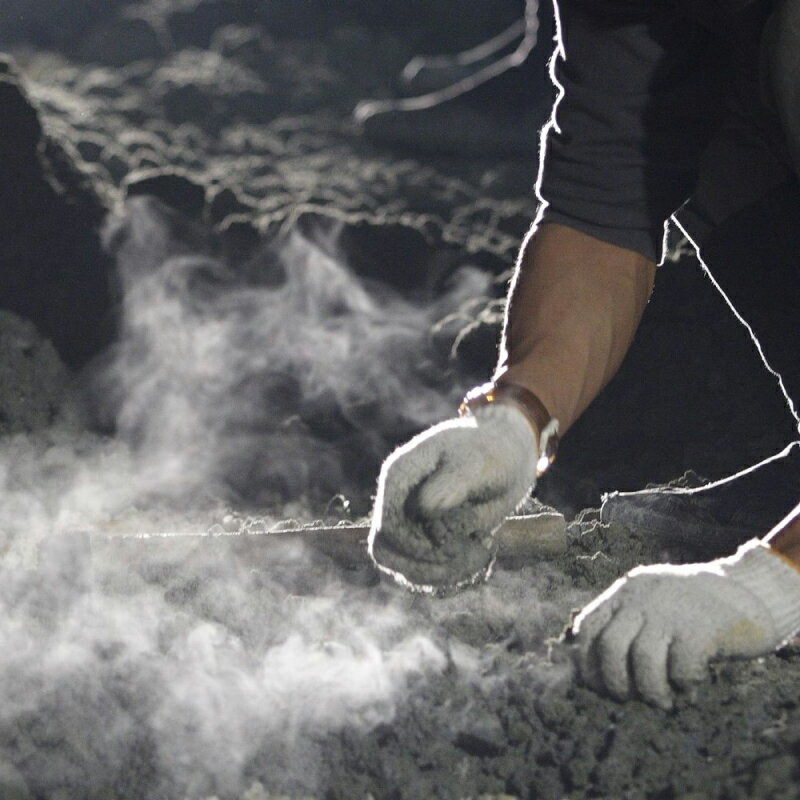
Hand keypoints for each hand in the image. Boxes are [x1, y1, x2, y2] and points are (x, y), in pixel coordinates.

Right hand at [369, 403, 538, 591]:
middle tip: (469, 550)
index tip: (454, 542)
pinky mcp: (428, 535)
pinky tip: (481, 549)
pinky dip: (452, 571)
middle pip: (386, 552)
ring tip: (480, 551)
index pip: (388, 527)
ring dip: (442, 572)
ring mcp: (411, 519)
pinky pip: (425, 568)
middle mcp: (399, 500)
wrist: (509, 449)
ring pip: (404, 566)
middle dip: (427, 564)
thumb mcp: (477, 463)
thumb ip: (449, 486)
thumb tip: (422, 511)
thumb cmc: (492, 450)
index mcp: (400, 476)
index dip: (416, 546)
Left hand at [570, 540, 799, 708]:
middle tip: (628, 697)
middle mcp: (643, 598)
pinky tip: (689, 688)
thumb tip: (592, 675)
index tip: (597, 686)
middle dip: (613, 682)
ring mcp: (671, 611)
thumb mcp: (651, 604)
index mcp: (626, 592)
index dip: (586, 662)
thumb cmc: (693, 610)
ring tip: (663, 701)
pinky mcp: (701, 628)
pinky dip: (683, 685)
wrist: (748, 589)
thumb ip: (625, 627)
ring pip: (643, 659)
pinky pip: (681, 667)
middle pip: (610, 645)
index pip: (588, 626)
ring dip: (650, 691)